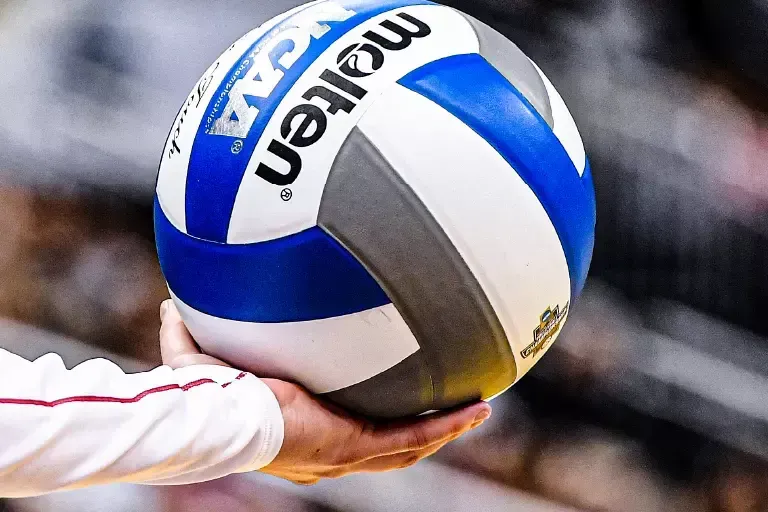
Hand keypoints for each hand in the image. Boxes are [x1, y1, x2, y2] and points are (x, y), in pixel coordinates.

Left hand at [159, 300, 491, 484]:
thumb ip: (186, 334)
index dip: (371, 423)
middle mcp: (330, 451)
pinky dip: (441, 426)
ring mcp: (345, 453)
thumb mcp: (198, 361)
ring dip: (441, 431)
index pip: (348, 433)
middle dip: (421, 431)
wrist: (217, 419)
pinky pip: (409, 439)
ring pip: (407, 449)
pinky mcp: (353, 446)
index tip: (390, 400)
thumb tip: (173, 304)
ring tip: (475, 410)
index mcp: (306, 435)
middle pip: (388, 448)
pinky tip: (471, 409)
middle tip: (450, 409)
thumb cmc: (204, 398)